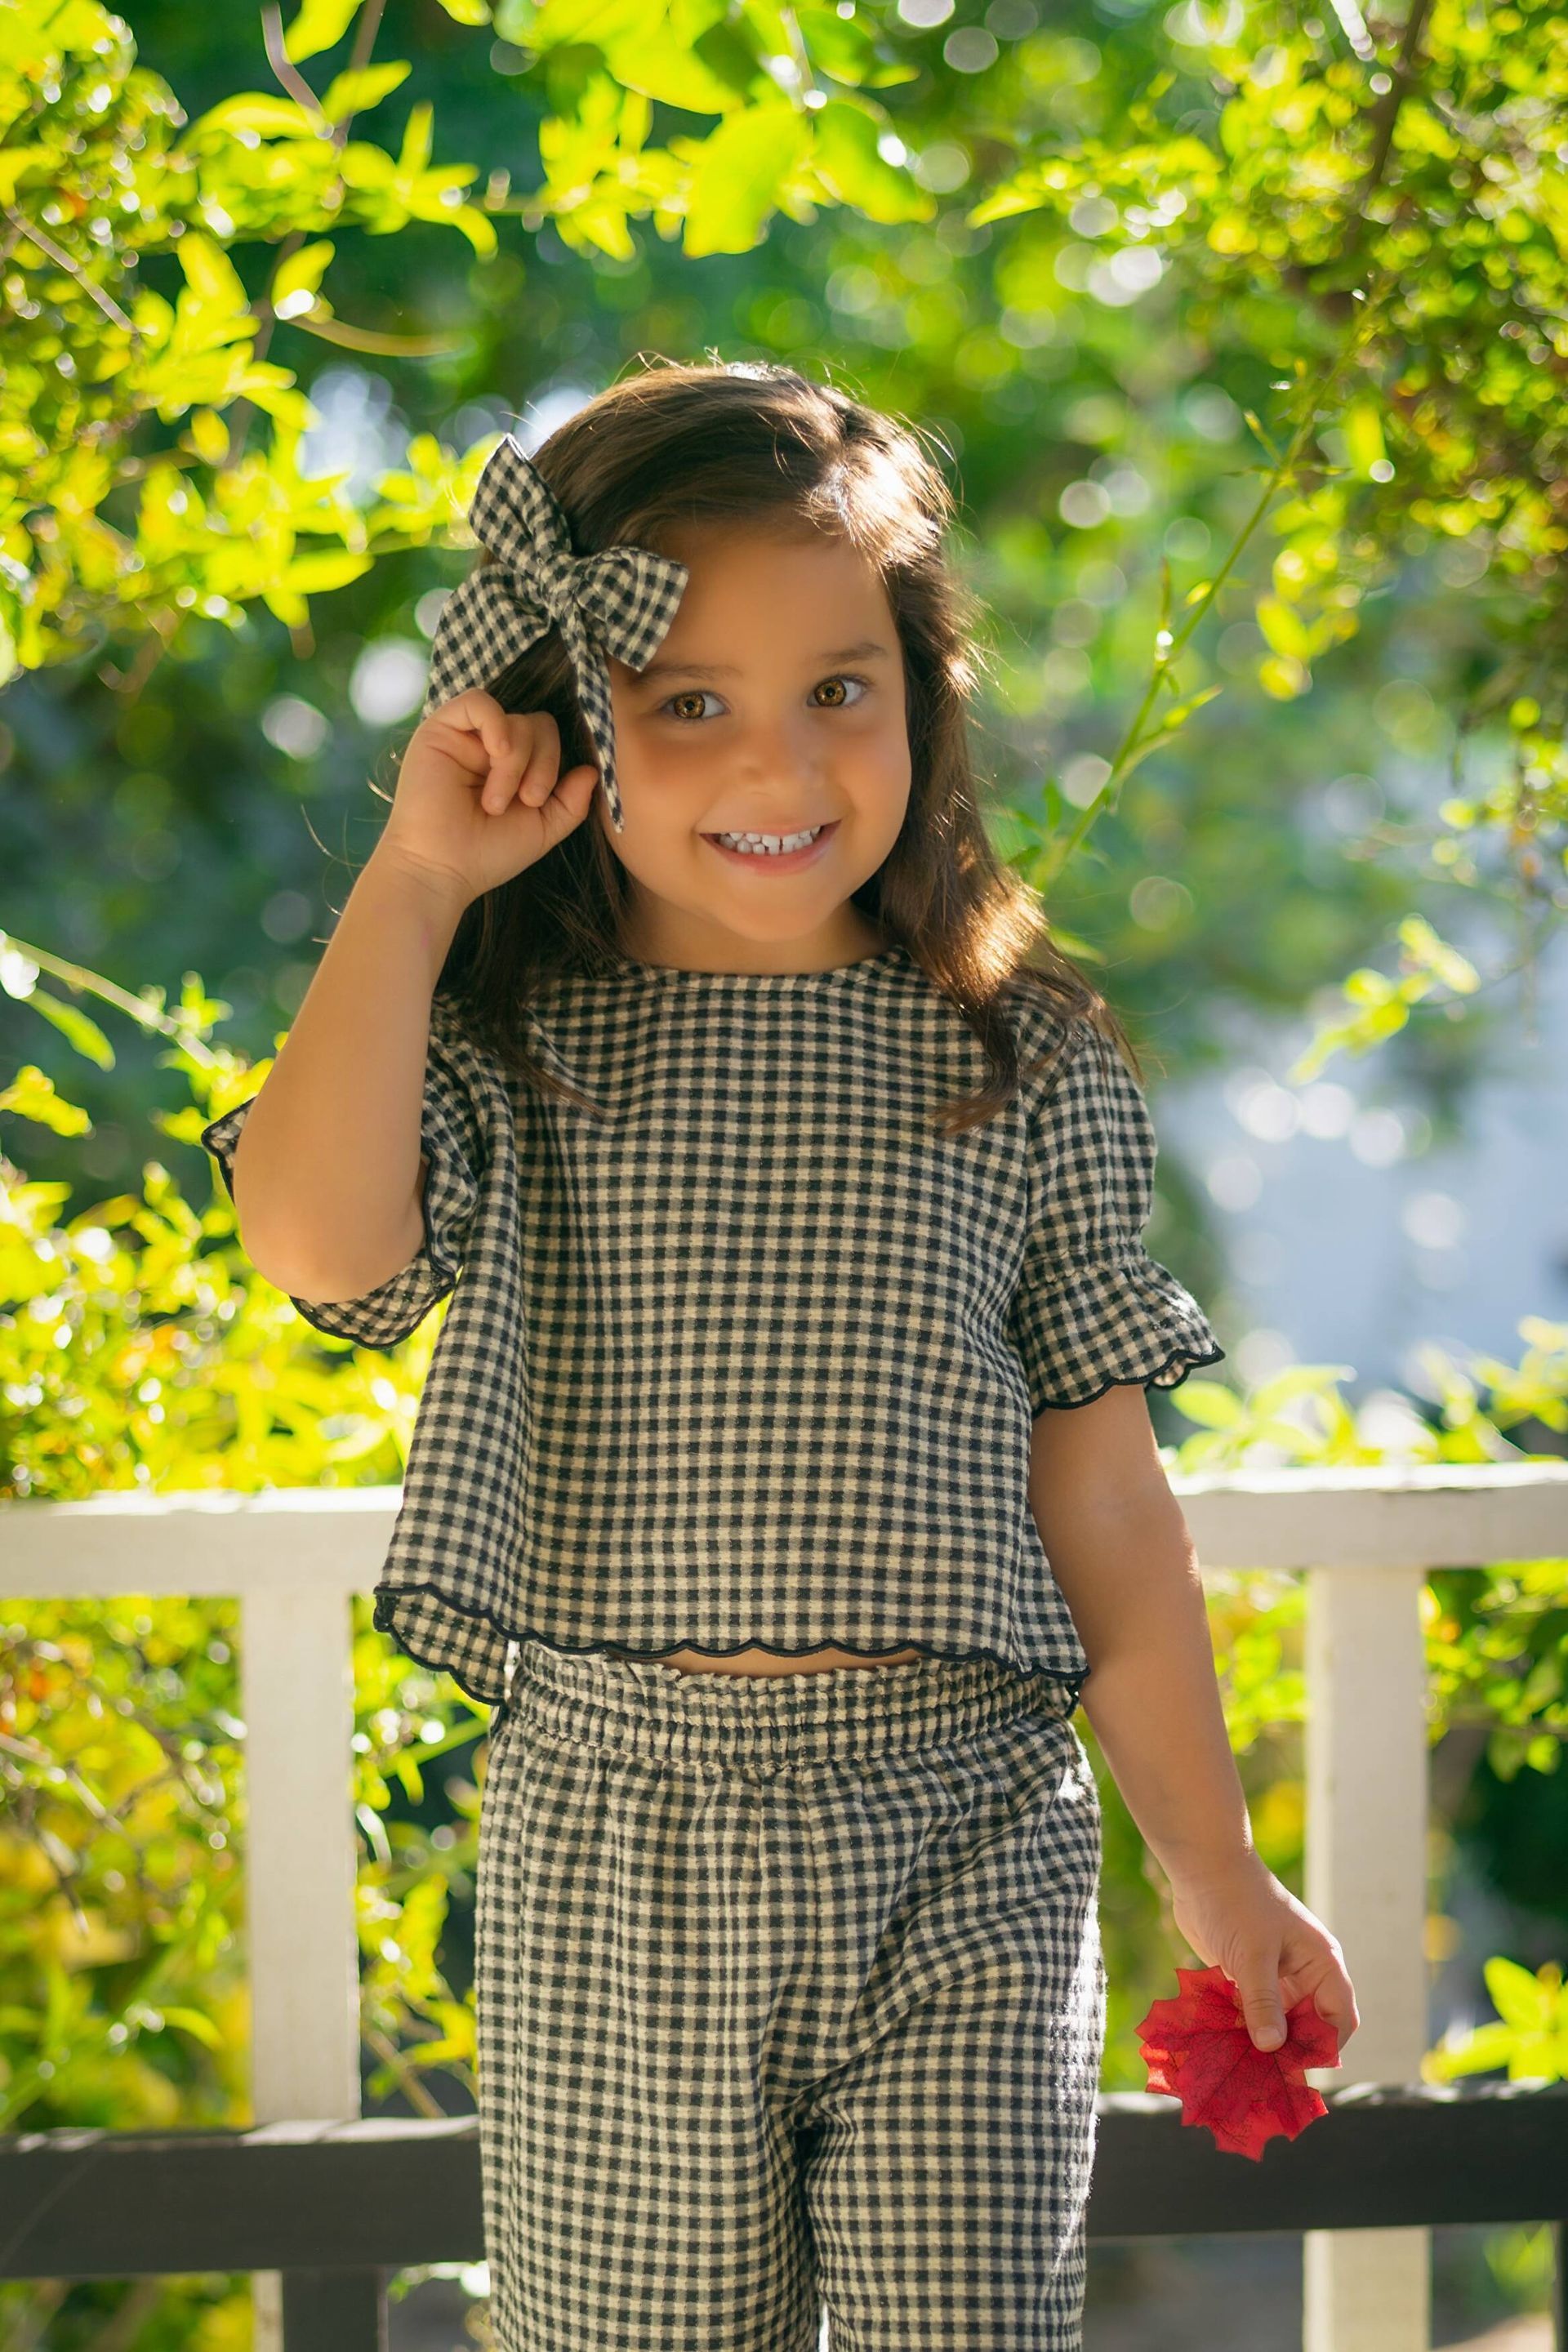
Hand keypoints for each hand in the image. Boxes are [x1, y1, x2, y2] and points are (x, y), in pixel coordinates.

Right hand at [375, 688, 599, 910]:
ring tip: (494, 801)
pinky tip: (496, 753)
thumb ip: (571, 802)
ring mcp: (465, 737)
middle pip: (537, 724)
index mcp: (513, 766)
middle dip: (542, 763)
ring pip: (514, 718)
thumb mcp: (542, 828)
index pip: (547, 738)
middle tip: (523, 801)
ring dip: (515, 762)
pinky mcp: (439, 730)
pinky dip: (496, 724)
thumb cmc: (488, 854)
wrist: (441, 869)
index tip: (536, 802)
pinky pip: (477, 702)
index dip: (553, 764)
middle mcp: (489, 747)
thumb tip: (592, 770)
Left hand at [1166, 1849, 1359, 2054]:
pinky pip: (1252, 2011)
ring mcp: (1274, 1974)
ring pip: (1279, 2021)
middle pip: (1309, 2025)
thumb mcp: (1253, 1956)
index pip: (1338, 2017)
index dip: (1322, 2045)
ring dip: (1265, 2043)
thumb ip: (1263, 2002)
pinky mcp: (1246, 1975)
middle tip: (1265, 2078)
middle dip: (1291, 2050)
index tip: (1295, 2069)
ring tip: (1245, 2071)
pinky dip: (1244, 2029)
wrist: (1202, 1867)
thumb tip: (1272, 2048)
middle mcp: (1303, 1972)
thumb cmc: (1237, 1903)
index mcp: (1321, 1963)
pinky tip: (1228, 2048)